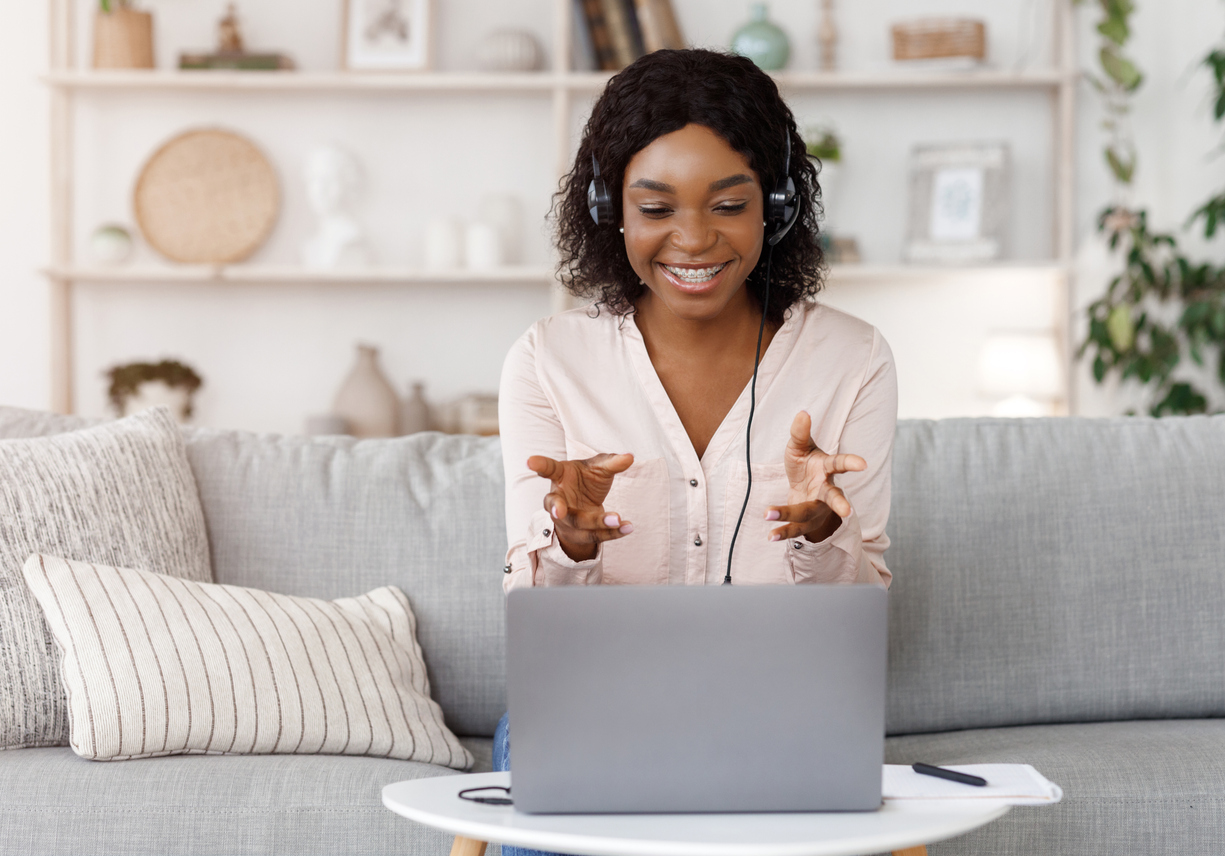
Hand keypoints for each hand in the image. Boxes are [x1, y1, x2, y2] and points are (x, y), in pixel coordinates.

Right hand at [527, 453, 634, 561]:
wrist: (586, 503)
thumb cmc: (587, 480)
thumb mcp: (599, 467)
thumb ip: (612, 462)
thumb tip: (629, 457)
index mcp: (560, 477)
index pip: (549, 469)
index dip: (540, 465)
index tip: (530, 461)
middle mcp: (558, 500)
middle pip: (558, 507)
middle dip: (560, 510)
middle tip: (561, 512)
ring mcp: (567, 520)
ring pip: (578, 524)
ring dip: (597, 522)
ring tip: (617, 519)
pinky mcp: (580, 534)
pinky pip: (596, 536)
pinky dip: (613, 533)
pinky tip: (627, 528)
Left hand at [765, 411, 866, 543]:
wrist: (802, 489)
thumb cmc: (804, 465)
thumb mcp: (799, 447)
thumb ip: (800, 433)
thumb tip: (803, 412)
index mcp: (826, 469)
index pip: (840, 463)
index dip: (852, 463)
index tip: (863, 464)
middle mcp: (825, 490)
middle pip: (834, 497)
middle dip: (840, 504)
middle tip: (848, 511)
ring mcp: (817, 508)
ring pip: (807, 514)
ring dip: (788, 514)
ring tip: (767, 513)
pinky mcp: (806, 522)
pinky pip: (795, 529)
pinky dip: (782, 532)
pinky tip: (770, 535)